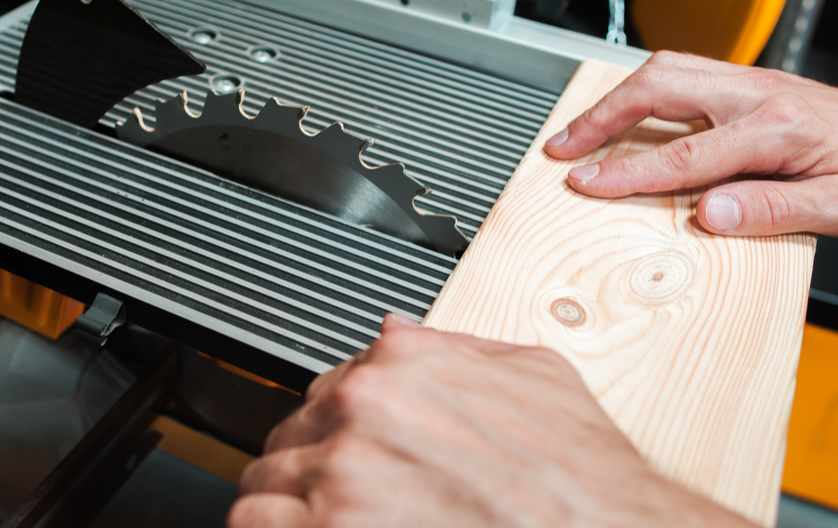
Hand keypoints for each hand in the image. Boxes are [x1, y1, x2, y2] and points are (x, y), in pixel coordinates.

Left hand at [228, 315, 752, 527]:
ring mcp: (342, 480)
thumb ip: (453, 347)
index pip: (327, 388)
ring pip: (261, 486)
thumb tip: (395, 328)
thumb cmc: (581, 476)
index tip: (348, 449)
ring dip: (283, 506)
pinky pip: (256, 525)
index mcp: (399, 366)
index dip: (338, 426)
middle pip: (290, 436)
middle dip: (309, 467)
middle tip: (341, 498)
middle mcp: (361, 414)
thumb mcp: (535, 374)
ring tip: (317, 523)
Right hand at [542, 52, 837, 238]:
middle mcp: (756, 96)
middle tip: (562, 148)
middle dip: (601, 118)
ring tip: (580, 132)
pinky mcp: (747, 85)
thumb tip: (710, 215)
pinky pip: (680, 74)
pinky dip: (640, 92)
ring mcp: (749, 84)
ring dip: (615, 100)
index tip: (586, 183)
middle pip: (659, 88)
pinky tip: (627, 114)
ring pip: (665, 71)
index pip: (685, 154)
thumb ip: (775, 210)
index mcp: (777, 130)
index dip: (627, 171)